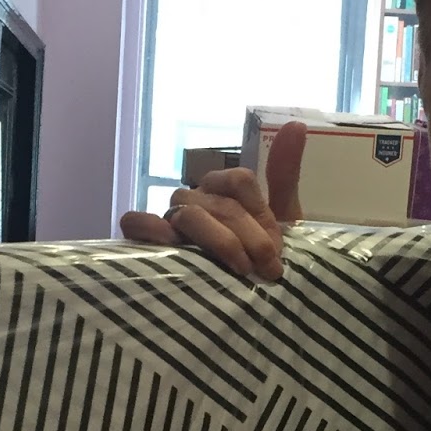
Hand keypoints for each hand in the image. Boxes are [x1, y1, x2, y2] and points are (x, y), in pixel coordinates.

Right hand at [119, 121, 305, 281]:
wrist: (249, 305)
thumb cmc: (260, 262)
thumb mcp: (283, 221)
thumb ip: (284, 175)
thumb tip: (296, 124)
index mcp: (223, 191)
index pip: (239, 180)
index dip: (261, 214)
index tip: (276, 253)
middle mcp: (195, 199)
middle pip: (219, 202)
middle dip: (249, 237)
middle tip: (267, 271)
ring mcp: (170, 220)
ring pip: (187, 213)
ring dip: (217, 241)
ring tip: (238, 272)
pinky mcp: (148, 244)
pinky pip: (135, 222)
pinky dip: (148, 229)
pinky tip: (170, 244)